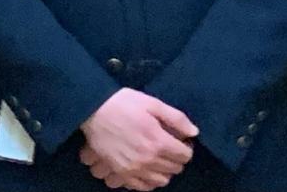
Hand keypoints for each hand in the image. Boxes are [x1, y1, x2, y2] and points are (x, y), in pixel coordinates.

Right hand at [79, 89, 196, 189]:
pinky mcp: (121, 173)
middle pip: (175, 168)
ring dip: (164, 171)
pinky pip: (143, 187)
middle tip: (168, 146)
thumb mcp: (151, 103)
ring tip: (158, 158)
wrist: (92, 109)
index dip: (186, 147)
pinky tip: (146, 170)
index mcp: (159, 142)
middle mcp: (149, 160)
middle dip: (176, 158)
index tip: (180, 140)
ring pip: (162, 180)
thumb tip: (194, 132)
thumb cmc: (122, 103)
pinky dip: (149, 181)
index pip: (185, 155)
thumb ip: (176, 118)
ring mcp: (134, 169)